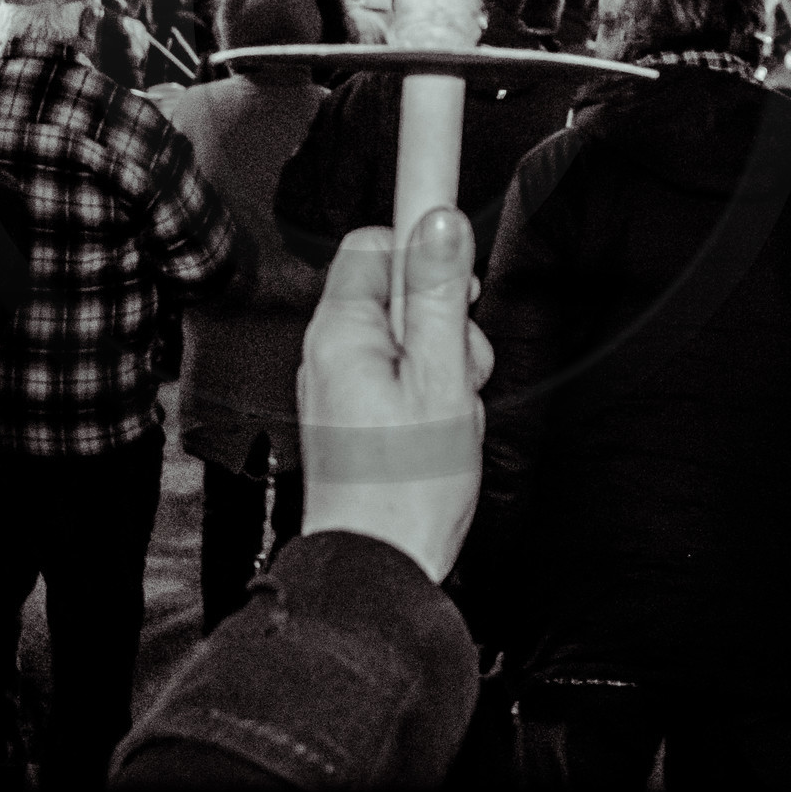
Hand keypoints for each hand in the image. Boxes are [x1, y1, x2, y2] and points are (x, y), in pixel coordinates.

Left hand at [297, 208, 493, 582]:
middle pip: (396, 291)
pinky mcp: (351, 411)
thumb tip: (439, 222)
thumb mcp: (441, 377)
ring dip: (442, 361)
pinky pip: (396, 374)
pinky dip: (427, 390)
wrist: (378, 570)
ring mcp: (338, 382)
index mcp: (341, 331)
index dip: (420, 249)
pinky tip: (439, 428)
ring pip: (404, 336)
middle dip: (443, 320)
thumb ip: (440, 295)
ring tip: (451, 410)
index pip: (373, 244)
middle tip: (461, 365)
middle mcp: (328, 350)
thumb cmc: (405, 488)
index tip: (455, 258)